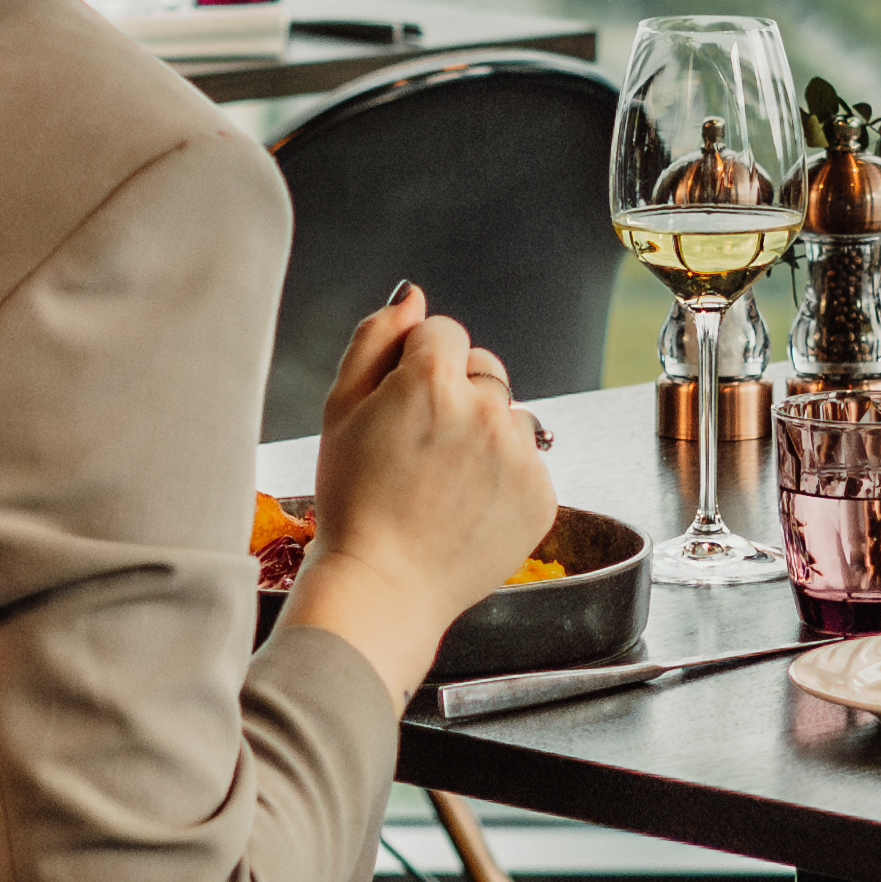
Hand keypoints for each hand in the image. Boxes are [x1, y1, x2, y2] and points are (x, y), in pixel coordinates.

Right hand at [291, 287, 552, 699]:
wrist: (383, 585)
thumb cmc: (353, 502)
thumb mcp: (339, 409)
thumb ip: (375, 339)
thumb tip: (412, 296)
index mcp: (433, 379)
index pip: (444, 331)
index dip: (418, 363)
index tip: (404, 402)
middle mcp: (486, 409)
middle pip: (484, 369)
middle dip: (457, 393)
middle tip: (421, 446)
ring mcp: (519, 454)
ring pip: (509, 415)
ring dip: (485, 435)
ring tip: (444, 481)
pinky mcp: (541, 494)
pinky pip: (528, 462)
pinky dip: (504, 477)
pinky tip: (467, 505)